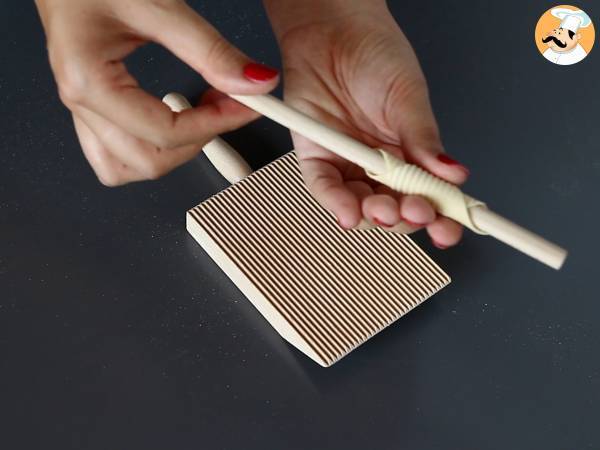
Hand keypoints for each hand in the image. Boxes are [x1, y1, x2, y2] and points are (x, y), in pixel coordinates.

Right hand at [36, 0, 278, 185]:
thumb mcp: (158, 4)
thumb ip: (209, 50)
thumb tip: (253, 83)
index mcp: (88, 82)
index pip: (166, 133)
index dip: (216, 124)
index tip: (249, 106)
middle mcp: (79, 102)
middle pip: (148, 162)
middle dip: (198, 142)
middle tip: (229, 108)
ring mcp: (81, 105)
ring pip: (126, 167)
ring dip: (170, 153)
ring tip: (198, 117)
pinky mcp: (90, 101)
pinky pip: (116, 150)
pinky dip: (150, 145)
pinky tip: (173, 118)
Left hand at [265, 1, 468, 247]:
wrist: (333, 29)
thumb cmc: (374, 55)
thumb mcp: (407, 97)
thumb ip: (424, 139)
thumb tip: (454, 173)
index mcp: (410, 153)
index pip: (428, 194)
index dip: (440, 217)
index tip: (450, 230)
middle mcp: (379, 165)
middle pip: (396, 208)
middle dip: (408, 218)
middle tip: (416, 213)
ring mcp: (348, 164)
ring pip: (361, 207)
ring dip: (374, 217)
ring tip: (384, 211)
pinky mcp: (317, 157)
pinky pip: (325, 189)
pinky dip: (336, 204)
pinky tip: (350, 214)